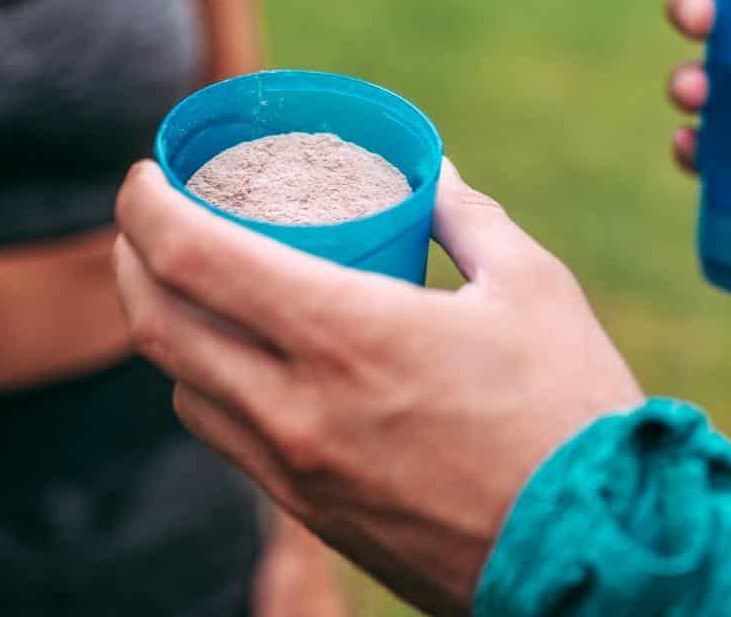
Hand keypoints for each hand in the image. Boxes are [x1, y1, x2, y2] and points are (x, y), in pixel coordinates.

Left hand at [113, 159, 642, 616]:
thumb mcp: (531, 285)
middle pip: (159, 326)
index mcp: (346, 336)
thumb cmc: (571, 410)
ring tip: (196, 284)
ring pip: (184, 389)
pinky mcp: (316, 518)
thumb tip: (436, 175)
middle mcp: (298, 410)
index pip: (194, 258)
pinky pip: (229, 440)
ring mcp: (299, 475)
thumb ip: (470, 218)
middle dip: (131, 258)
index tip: (147, 173)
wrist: (600, 557)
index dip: (147, 205)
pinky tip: (249, 359)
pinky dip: (210, 383)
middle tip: (150, 217)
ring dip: (167, 325)